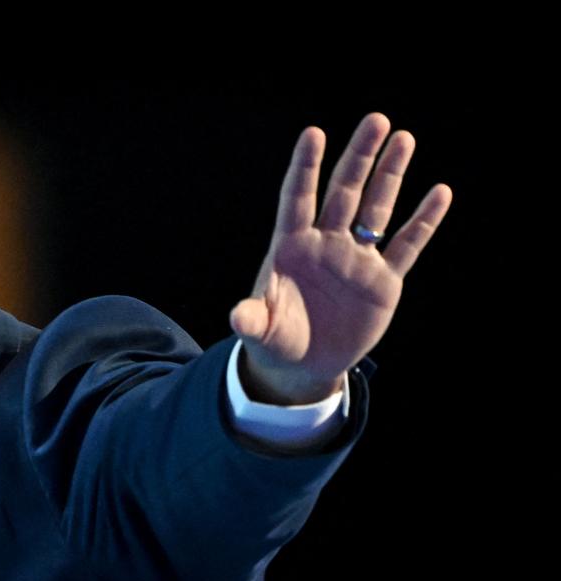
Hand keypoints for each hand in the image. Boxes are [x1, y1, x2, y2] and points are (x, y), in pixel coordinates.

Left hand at [229, 113, 451, 404]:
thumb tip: (238, 317)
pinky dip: (423, 221)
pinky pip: (406, 245)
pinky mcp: (383, 280)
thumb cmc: (275, 338)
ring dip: (390, 175)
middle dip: (359, 157)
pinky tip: (440, 192)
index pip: (298, 198)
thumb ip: (252, 319)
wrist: (304, 363)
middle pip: (344, 192)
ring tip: (404, 138)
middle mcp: (326, 243)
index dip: (305, 167)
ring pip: (376, 208)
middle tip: (376, 120)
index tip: (314, 133)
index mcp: (291, 246)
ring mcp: (356, 259)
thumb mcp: (260, 330)